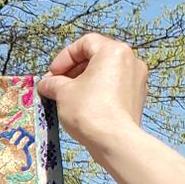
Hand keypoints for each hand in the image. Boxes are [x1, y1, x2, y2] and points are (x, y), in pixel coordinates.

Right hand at [37, 33, 148, 156]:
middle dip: (74, 70)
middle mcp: (130, 60)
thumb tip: (46, 84)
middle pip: (97, 56)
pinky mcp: (138, 96)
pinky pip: (115, 86)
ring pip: (106, 72)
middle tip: (56, 85)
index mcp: (112, 51)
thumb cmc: (89, 110)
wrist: (114, 140)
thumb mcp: (63, 92)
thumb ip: (53, 83)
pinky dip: (99, 91)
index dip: (64, 57)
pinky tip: (86, 105)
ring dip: (86, 80)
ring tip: (69, 96)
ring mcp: (137, 79)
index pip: (84, 43)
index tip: (52, 74)